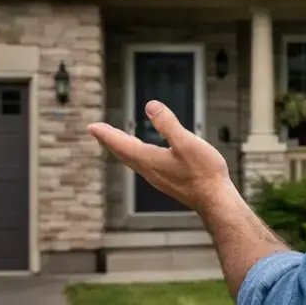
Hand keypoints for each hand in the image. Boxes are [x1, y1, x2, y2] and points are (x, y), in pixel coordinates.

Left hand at [88, 101, 235, 212]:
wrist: (214, 199)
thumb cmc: (203, 172)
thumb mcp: (186, 142)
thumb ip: (168, 124)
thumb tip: (150, 106)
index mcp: (149, 159)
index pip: (121, 144)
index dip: (106, 134)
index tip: (91, 127)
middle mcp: (148, 170)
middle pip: (123, 152)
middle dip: (110, 140)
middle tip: (98, 131)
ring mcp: (157, 177)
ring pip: (132, 159)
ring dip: (122, 147)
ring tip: (117, 139)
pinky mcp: (166, 180)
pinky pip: (142, 164)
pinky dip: (135, 154)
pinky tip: (144, 154)